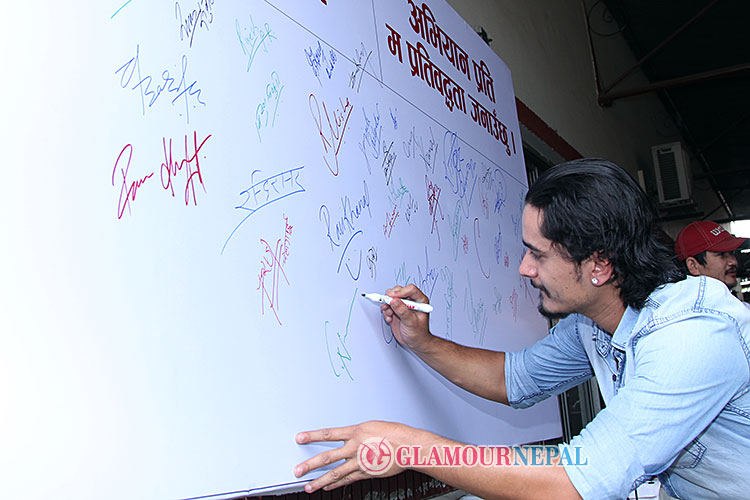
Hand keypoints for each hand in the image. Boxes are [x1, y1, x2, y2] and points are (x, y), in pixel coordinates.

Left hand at [294, 421, 408, 492]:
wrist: (408, 446)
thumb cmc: (393, 433)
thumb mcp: (371, 426)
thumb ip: (357, 433)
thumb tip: (347, 437)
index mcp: (355, 432)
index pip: (328, 434)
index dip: (312, 436)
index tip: (299, 438)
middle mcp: (355, 448)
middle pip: (328, 457)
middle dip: (310, 465)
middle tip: (298, 470)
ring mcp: (360, 462)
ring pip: (336, 473)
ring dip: (320, 480)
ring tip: (309, 486)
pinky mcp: (366, 473)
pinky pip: (348, 480)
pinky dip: (337, 484)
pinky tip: (328, 486)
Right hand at [382, 284, 431, 351]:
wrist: (414, 343)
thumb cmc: (418, 333)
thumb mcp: (411, 322)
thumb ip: (402, 311)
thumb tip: (394, 300)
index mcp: (420, 301)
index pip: (411, 289)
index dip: (401, 292)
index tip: (393, 297)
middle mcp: (411, 301)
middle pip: (398, 291)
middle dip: (391, 298)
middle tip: (387, 304)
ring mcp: (402, 305)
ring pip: (391, 297)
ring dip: (387, 305)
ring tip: (390, 314)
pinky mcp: (395, 310)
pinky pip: (387, 305)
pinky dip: (385, 311)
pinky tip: (389, 318)